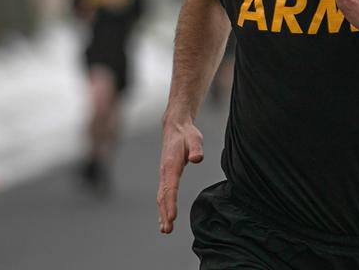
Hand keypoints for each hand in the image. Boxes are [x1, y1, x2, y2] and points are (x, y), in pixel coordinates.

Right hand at [157, 119, 203, 233]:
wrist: (175, 127)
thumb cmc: (187, 134)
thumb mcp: (195, 139)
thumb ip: (196, 149)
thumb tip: (197, 159)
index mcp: (171, 165)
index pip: (170, 187)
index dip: (171, 203)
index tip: (172, 217)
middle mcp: (165, 172)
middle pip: (163, 196)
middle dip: (165, 213)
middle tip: (168, 229)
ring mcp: (164, 174)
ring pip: (161, 197)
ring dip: (162, 213)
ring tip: (165, 229)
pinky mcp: (166, 176)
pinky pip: (162, 194)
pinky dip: (162, 207)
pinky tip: (165, 218)